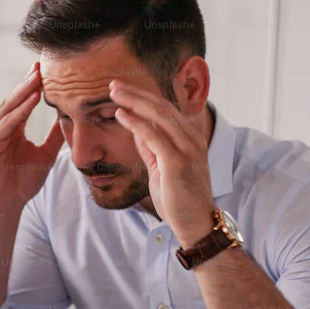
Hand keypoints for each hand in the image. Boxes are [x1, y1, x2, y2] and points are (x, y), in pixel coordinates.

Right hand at [0, 62, 63, 212]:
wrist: (7, 204)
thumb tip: (70, 120)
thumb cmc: (22, 182)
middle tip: (40, 65)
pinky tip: (31, 100)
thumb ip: (55, 137)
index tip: (47, 70)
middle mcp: (0, 128)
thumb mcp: (46, 154)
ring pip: (9, 108)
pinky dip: (19, 111)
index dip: (34, 86)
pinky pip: (6, 124)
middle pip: (15, 99)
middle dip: (28, 82)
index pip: (23, 102)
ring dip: (23, 92)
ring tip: (37, 77)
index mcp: (12, 128)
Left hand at [109, 81, 215, 245]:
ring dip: (134, 101)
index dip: (143, 97)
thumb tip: (136, 129)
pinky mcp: (178, 162)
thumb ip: (151, 148)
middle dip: (136, 93)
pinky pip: (154, 135)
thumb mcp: (161, 168)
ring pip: (159, 115)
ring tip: (113, 92)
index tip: (122, 90)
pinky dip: (136, 122)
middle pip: (162, 106)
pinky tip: (121, 114)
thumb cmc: (179, 199)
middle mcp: (192, 139)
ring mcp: (187, 149)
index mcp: (191, 139)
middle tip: (113, 83)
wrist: (195, 225)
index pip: (166, 109)